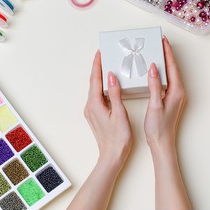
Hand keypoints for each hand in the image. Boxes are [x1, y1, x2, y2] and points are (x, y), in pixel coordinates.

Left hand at [84, 51, 131, 165]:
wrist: (112, 156)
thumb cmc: (118, 138)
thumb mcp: (119, 114)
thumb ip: (115, 94)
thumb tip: (110, 76)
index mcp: (95, 104)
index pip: (95, 80)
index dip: (97, 65)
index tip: (99, 53)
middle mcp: (90, 106)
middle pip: (93, 83)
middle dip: (97, 68)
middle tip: (103, 56)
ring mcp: (91, 111)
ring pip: (94, 90)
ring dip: (99, 78)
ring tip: (106, 67)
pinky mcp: (95, 115)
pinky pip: (97, 96)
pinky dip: (101, 87)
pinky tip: (107, 85)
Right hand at [144, 36, 191, 209]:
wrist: (162, 143)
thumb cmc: (158, 127)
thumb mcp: (155, 105)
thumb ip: (155, 85)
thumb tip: (153, 67)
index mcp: (176, 91)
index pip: (172, 67)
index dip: (167, 53)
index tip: (163, 40)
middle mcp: (178, 92)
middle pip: (173, 68)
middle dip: (167, 54)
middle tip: (159, 42)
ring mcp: (175, 96)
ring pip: (170, 74)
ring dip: (165, 62)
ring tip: (157, 52)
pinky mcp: (170, 100)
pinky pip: (167, 81)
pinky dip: (162, 72)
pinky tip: (155, 71)